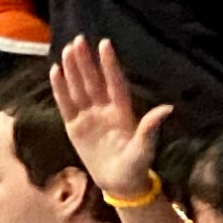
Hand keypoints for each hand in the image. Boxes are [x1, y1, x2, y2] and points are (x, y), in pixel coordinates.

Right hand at [47, 33, 171, 209]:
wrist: (119, 183)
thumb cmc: (136, 166)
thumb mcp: (145, 148)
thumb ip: (150, 127)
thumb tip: (166, 108)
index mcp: (122, 112)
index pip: (114, 83)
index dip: (109, 64)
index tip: (105, 44)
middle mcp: (104, 110)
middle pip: (93, 81)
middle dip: (86, 61)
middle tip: (78, 40)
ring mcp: (89, 117)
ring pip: (78, 88)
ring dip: (73, 69)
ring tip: (67, 49)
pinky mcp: (75, 126)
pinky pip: (65, 103)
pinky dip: (60, 88)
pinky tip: (55, 71)